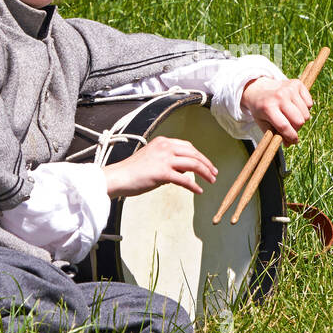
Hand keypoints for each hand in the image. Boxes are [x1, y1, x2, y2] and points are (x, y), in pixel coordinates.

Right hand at [103, 136, 217, 198]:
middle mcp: (165, 147)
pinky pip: (184, 180)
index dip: (199, 155)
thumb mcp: (152, 159)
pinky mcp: (163, 172)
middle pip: (194, 153)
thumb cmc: (132, 171)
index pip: (187, 146)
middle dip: (207, 163)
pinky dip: (194, 185)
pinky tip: (199, 190)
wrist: (118, 177)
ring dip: (205, 172)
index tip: (207, 164)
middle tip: (214, 173)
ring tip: (211, 180)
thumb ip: (168, 161)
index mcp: (162, 142)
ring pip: (193, 164)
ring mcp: (164, 159)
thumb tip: (184, 170)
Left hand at [240, 76, 312, 144]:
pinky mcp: (297, 84)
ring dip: (301, 119)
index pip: (284, 126)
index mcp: (268, 107)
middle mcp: (279, 96)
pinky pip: (310, 103)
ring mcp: (289, 89)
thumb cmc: (261, 109)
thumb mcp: (262, 122)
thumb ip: (274, 134)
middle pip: (298, 121)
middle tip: (291, 127)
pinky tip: (296, 106)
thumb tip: (289, 144)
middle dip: (296, 128)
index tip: (294, 141)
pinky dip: (305, 108)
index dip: (291, 137)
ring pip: (306, 114)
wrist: (259, 88)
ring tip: (292, 116)